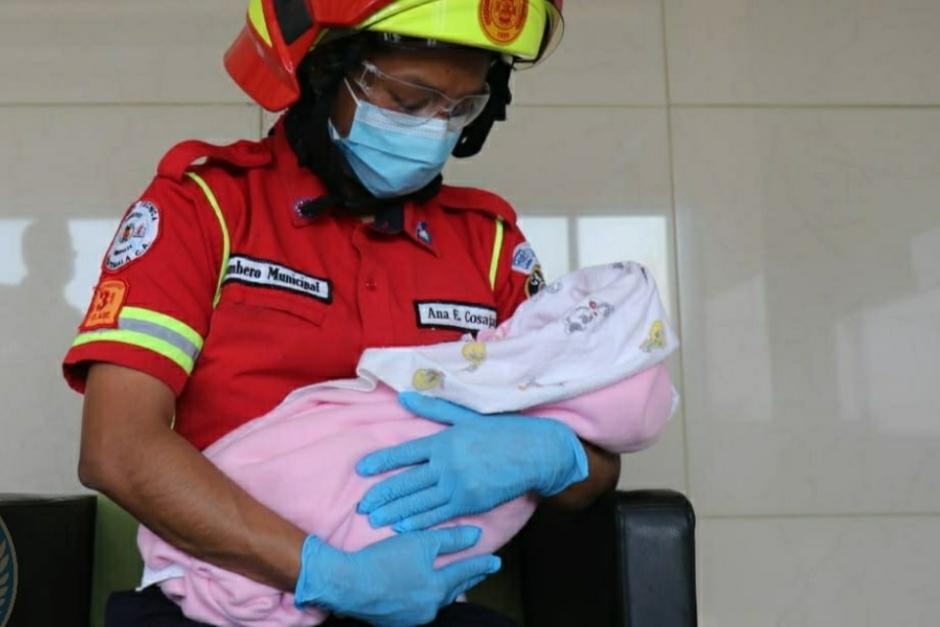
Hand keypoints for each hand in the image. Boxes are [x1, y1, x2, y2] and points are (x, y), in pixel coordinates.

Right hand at [295, 526, 500, 626]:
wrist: (344, 582)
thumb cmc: (382, 559)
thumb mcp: (420, 541)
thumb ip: (451, 539)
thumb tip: (477, 536)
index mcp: (437, 589)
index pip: (466, 573)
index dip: (482, 564)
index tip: (497, 561)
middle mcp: (428, 608)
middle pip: (454, 590)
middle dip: (467, 578)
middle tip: (481, 570)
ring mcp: (411, 618)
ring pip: (436, 600)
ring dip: (446, 588)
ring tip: (455, 579)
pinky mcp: (393, 620)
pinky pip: (418, 606)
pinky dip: (426, 595)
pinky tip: (424, 589)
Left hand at [356, 392, 588, 532]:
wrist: (536, 453)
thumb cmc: (503, 431)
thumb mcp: (467, 416)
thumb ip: (434, 408)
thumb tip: (405, 396)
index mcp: (444, 440)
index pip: (405, 452)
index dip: (382, 461)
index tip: (362, 469)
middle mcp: (447, 463)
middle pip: (407, 481)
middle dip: (383, 495)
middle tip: (363, 505)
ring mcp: (458, 485)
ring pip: (419, 502)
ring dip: (395, 512)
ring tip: (375, 520)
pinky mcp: (471, 502)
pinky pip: (440, 514)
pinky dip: (419, 522)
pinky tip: (403, 527)